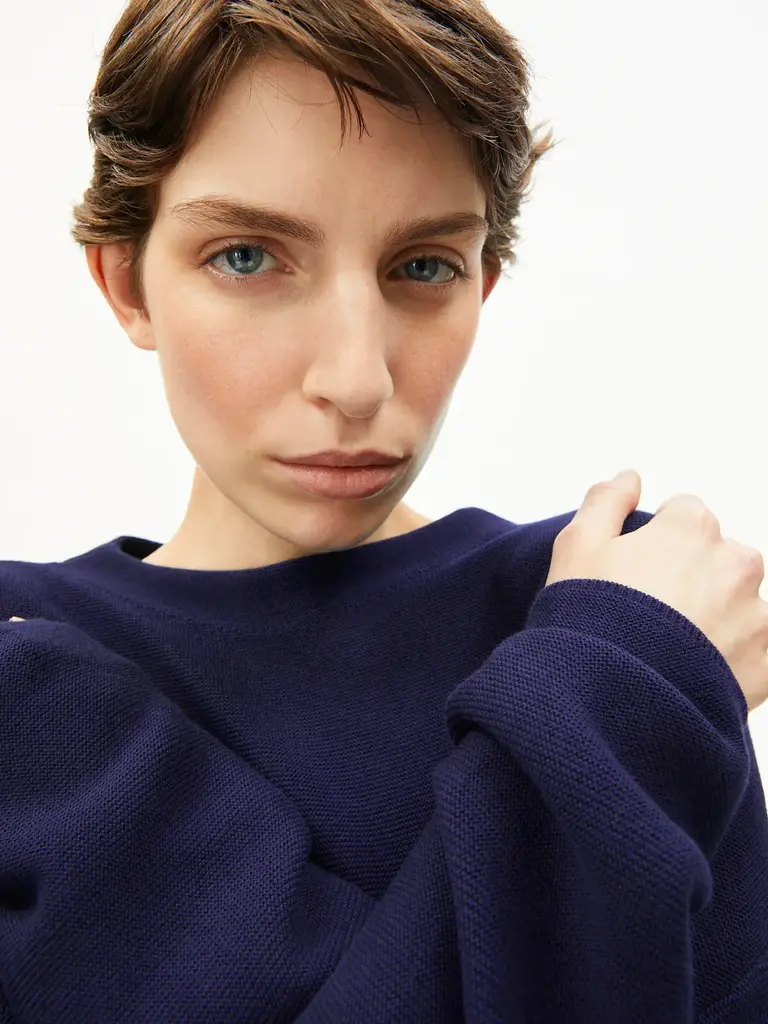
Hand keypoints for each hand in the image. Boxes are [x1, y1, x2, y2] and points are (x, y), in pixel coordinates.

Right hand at [545, 469, 767, 713]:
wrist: (604, 700)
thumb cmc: (586, 621)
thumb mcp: (575, 548)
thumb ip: (605, 502)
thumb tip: (630, 478)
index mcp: (692, 528)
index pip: (685, 515)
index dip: (655, 542)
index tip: (635, 574)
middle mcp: (735, 563)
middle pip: (721, 558)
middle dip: (695, 578)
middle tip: (653, 616)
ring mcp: (757, 616)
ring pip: (744, 605)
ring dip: (721, 619)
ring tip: (673, 652)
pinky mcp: (767, 667)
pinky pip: (763, 653)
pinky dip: (739, 660)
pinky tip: (700, 674)